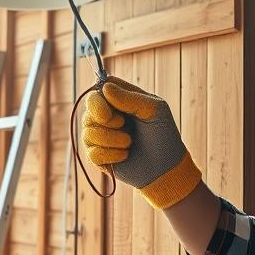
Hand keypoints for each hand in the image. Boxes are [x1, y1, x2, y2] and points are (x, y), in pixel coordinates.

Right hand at [82, 75, 201, 208]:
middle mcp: (106, 114)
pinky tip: (125, 155)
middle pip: (89, 106)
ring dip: (111, 138)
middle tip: (123, 124)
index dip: (101, 95)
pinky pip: (92, 152)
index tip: (112, 107)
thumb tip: (104, 88)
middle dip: (106, 118)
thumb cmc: (163, 135)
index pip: (100, 87)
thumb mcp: (154, 110)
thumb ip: (130, 97)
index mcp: (120, 99)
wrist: (165, 168)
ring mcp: (99, 135)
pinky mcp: (97, 156)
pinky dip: (111, 154)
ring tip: (129, 142)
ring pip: (88, 131)